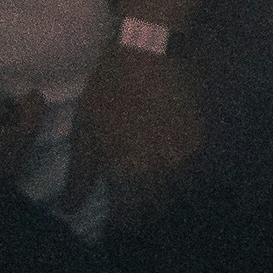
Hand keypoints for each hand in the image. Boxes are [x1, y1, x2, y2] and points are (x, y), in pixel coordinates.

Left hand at [72, 38, 199, 219]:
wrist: (151, 48)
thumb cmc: (109, 88)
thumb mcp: (85, 130)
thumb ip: (81, 174)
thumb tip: (71, 210)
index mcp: (127, 172)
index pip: (128, 218)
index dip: (121, 224)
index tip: (116, 221)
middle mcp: (161, 170)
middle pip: (157, 208)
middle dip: (145, 211)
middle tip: (135, 202)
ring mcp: (186, 154)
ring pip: (177, 190)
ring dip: (165, 193)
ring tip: (153, 184)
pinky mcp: (201, 137)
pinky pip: (191, 168)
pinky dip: (181, 170)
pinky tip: (167, 158)